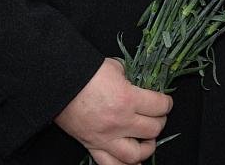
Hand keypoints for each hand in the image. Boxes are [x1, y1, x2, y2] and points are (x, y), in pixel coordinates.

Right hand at [55, 59, 172, 164]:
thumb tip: (139, 85)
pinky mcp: (92, 146)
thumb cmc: (84, 73)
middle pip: (153, 129)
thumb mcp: (115, 68)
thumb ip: (130, 79)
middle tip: (157, 117)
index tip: (165, 102)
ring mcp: (106, 137)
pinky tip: (134, 163)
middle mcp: (120, 122)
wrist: (57, 84)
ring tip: (148, 139)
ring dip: (148, 148)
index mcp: (128, 99)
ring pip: (136, 153)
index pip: (160, 106)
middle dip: (160, 122)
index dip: (167, 103)